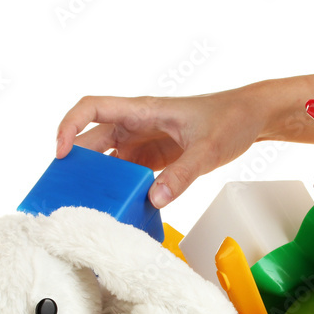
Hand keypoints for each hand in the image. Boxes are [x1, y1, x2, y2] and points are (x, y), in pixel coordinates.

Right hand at [56, 91, 267, 207]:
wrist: (253, 117)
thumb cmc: (231, 119)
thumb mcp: (209, 148)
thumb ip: (182, 174)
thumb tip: (154, 199)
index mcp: (144, 110)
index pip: (92, 107)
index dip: (69, 126)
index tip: (61, 153)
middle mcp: (138, 124)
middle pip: (94, 139)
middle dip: (78, 162)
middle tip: (66, 191)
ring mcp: (145, 141)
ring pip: (109, 158)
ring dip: (97, 178)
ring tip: (86, 203)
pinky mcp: (154, 157)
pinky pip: (128, 172)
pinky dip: (119, 187)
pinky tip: (118, 206)